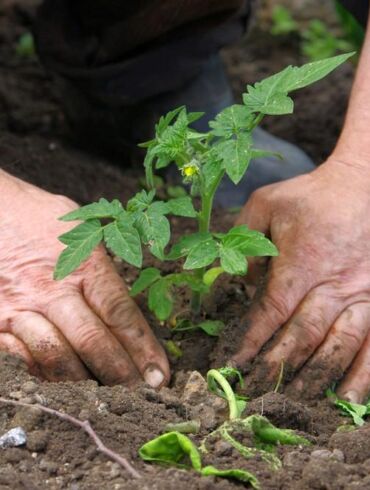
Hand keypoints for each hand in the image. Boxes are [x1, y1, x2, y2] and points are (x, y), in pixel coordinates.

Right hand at [0, 171, 168, 386]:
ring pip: (56, 359)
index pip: (120, 314)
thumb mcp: (83, 230)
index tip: (160, 376)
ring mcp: (20, 308)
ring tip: (106, 401)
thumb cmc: (40, 218)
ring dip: (84, 386)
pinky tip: (60, 389)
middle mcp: (52, 290)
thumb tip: (129, 313)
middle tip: (141, 398)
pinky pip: (19, 362)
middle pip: (92, 342)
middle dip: (120, 376)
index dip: (143, 349)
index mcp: (83, 264)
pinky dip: (43, 379)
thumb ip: (105, 270)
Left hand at [232, 158, 369, 402]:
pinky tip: (346, 398)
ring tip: (292, 403)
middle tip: (254, 395)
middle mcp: (332, 285)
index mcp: (300, 263)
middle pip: (301, 337)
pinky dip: (361, 375)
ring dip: (314, 379)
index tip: (231, 366)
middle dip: (275, 369)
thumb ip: (242, 239)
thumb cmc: (311, 196)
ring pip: (338, 346)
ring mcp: (362, 296)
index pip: (270, 313)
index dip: (249, 343)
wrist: (362, 185)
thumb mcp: (266, 205)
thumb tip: (231, 279)